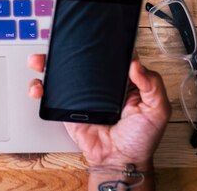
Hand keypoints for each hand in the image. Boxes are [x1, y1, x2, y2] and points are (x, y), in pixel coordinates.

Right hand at [28, 54, 170, 169]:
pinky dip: (39, 88)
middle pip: (78, 58)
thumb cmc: (140, 138)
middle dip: (62, 48)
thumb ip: (152, 85)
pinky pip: (50, 94)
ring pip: (59, 72)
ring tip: (39, 62)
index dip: (96, 42)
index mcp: (121, 79)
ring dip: (45, 63)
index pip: (107, 54)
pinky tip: (39, 87)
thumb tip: (136, 64)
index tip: (86, 35)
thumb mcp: (157, 110)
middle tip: (56, 44)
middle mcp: (98, 83)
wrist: (118, 161)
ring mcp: (80, 94)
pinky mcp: (66, 106)